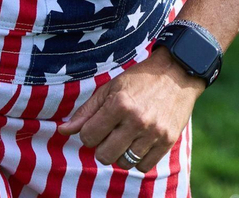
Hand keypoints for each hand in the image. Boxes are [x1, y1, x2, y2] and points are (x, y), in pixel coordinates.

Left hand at [58, 50, 201, 171]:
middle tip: (110, 134)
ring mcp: (154, 132)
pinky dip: (138, 159)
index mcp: (119, 104)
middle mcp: (137, 120)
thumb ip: (86, 112)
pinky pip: (144, 166)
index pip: (88, 137)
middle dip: (102, 147)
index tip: (97, 126)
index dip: (89, 133)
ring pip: (124, 163)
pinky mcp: (168, 140)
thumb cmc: (139, 80)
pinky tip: (139, 144)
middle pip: (104, 155)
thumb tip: (62, 131)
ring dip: (120, 153)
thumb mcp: (110, 89)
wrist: (177, 73)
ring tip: (126, 137)